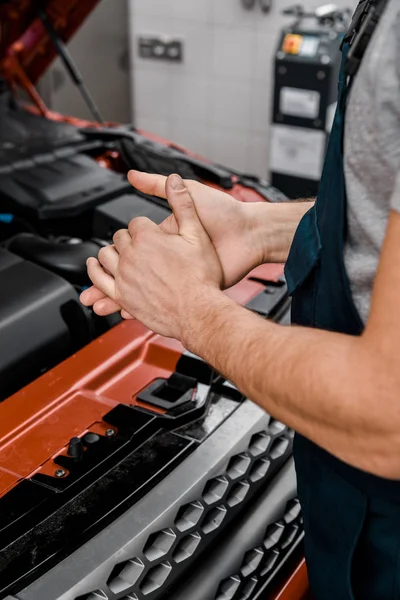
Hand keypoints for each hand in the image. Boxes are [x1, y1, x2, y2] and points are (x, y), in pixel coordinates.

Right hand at [81, 170, 263, 317]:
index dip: (115, 255)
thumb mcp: (187, 193)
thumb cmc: (223, 212)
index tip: (98, 260)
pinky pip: (164, 299)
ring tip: (100, 303)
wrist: (249, 233)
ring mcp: (180, 272)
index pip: (134, 247)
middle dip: (111, 279)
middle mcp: (171, 255)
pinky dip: (143, 306)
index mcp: (166, 235)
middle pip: (134, 270)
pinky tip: (127, 311)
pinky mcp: (192, 285)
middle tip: (92, 285)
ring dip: (121, 296)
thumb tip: (132, 175)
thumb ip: (158, 186)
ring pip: (144, 288)